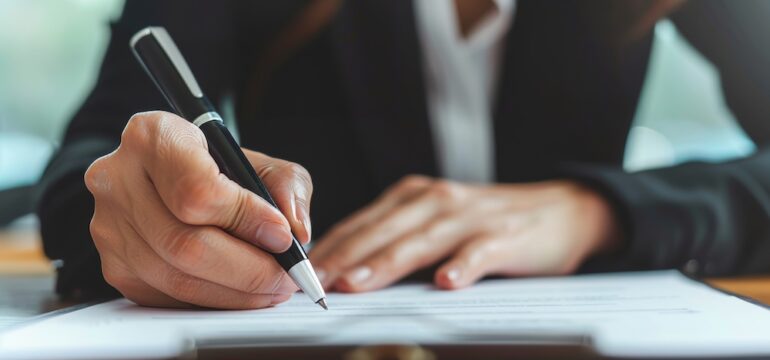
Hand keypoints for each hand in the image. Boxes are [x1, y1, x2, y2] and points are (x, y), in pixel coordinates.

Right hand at [84, 111, 312, 308]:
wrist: (172, 180)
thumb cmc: (219, 169)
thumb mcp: (260, 163)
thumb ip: (286, 187)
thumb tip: (295, 231)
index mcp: (153, 136)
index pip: (197, 190)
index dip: (246, 219)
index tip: (282, 236)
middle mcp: (118, 178)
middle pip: (186, 244)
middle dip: (249, 269)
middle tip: (287, 277)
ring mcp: (109, 226)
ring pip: (177, 278)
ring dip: (236, 293)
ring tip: (272, 288)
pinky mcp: (114, 266)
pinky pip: (167, 298)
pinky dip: (213, 301)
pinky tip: (241, 293)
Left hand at [310, 176, 618, 292]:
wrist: (559, 208)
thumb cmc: (486, 221)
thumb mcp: (434, 221)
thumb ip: (396, 238)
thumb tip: (344, 269)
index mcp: (413, 197)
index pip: (360, 224)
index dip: (328, 249)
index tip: (299, 273)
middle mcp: (436, 200)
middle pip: (381, 231)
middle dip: (343, 258)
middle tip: (313, 283)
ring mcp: (470, 217)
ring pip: (420, 240)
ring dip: (387, 262)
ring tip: (358, 284)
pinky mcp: (504, 236)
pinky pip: (479, 252)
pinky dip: (463, 265)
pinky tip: (447, 283)